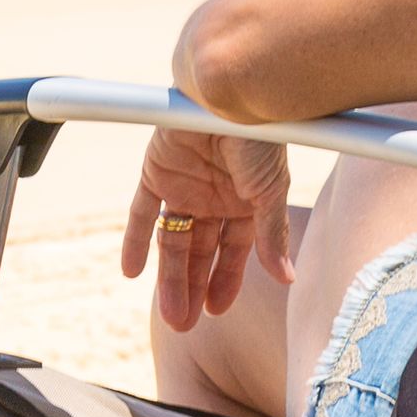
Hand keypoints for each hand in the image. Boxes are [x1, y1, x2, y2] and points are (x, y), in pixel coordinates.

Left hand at [122, 130, 292, 331]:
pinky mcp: (156, 171)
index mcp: (246, 201)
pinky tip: (130, 273)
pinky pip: (141, 212)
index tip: (217, 310)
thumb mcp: (270, 192)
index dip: (226, 280)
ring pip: (173, 240)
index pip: (233, 250)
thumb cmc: (258, 136)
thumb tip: (286, 277)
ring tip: (169, 314)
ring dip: (169, 277)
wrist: (226, 92)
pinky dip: (134, 241)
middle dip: (194, 287)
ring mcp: (185, 184)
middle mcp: (216, 196)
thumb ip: (272, 236)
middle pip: (200, 251)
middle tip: (185, 324)